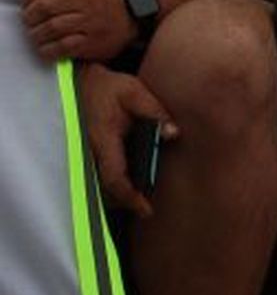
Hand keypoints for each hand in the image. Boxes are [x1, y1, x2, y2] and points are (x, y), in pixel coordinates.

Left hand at [22, 0, 138, 60]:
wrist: (130, 14)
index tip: (26, 5)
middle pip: (44, 7)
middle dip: (30, 18)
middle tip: (30, 23)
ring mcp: (89, 21)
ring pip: (52, 27)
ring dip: (37, 35)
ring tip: (37, 36)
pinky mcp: (91, 42)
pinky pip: (63, 46)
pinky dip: (49, 50)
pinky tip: (47, 48)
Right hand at [77, 63, 178, 216]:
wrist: (84, 84)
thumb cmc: (110, 89)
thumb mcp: (134, 92)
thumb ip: (155, 112)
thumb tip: (174, 133)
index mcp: (103, 139)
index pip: (114, 176)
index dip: (129, 196)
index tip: (146, 209)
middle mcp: (91, 152)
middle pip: (106, 189)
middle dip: (125, 202)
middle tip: (147, 210)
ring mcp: (88, 156)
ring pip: (101, 186)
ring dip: (120, 195)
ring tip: (141, 200)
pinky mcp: (90, 155)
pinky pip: (101, 176)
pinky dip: (115, 185)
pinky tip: (133, 185)